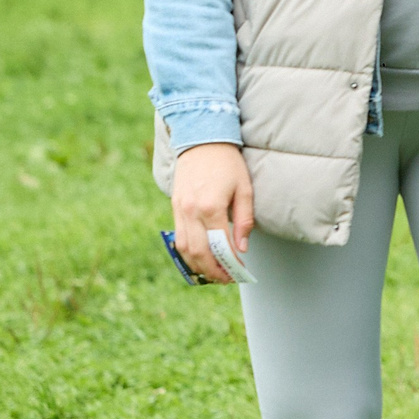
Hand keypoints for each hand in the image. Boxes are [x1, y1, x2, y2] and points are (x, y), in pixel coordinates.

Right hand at [171, 143, 253, 283]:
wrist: (201, 139)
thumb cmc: (228, 163)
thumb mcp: (244, 189)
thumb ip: (243, 220)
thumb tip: (242, 249)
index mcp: (211, 207)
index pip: (220, 245)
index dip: (230, 263)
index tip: (241, 272)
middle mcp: (191, 211)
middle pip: (199, 252)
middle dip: (213, 271)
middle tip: (228, 279)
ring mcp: (179, 210)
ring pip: (184, 248)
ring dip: (198, 265)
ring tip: (215, 273)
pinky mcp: (174, 207)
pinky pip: (178, 237)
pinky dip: (188, 252)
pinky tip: (201, 258)